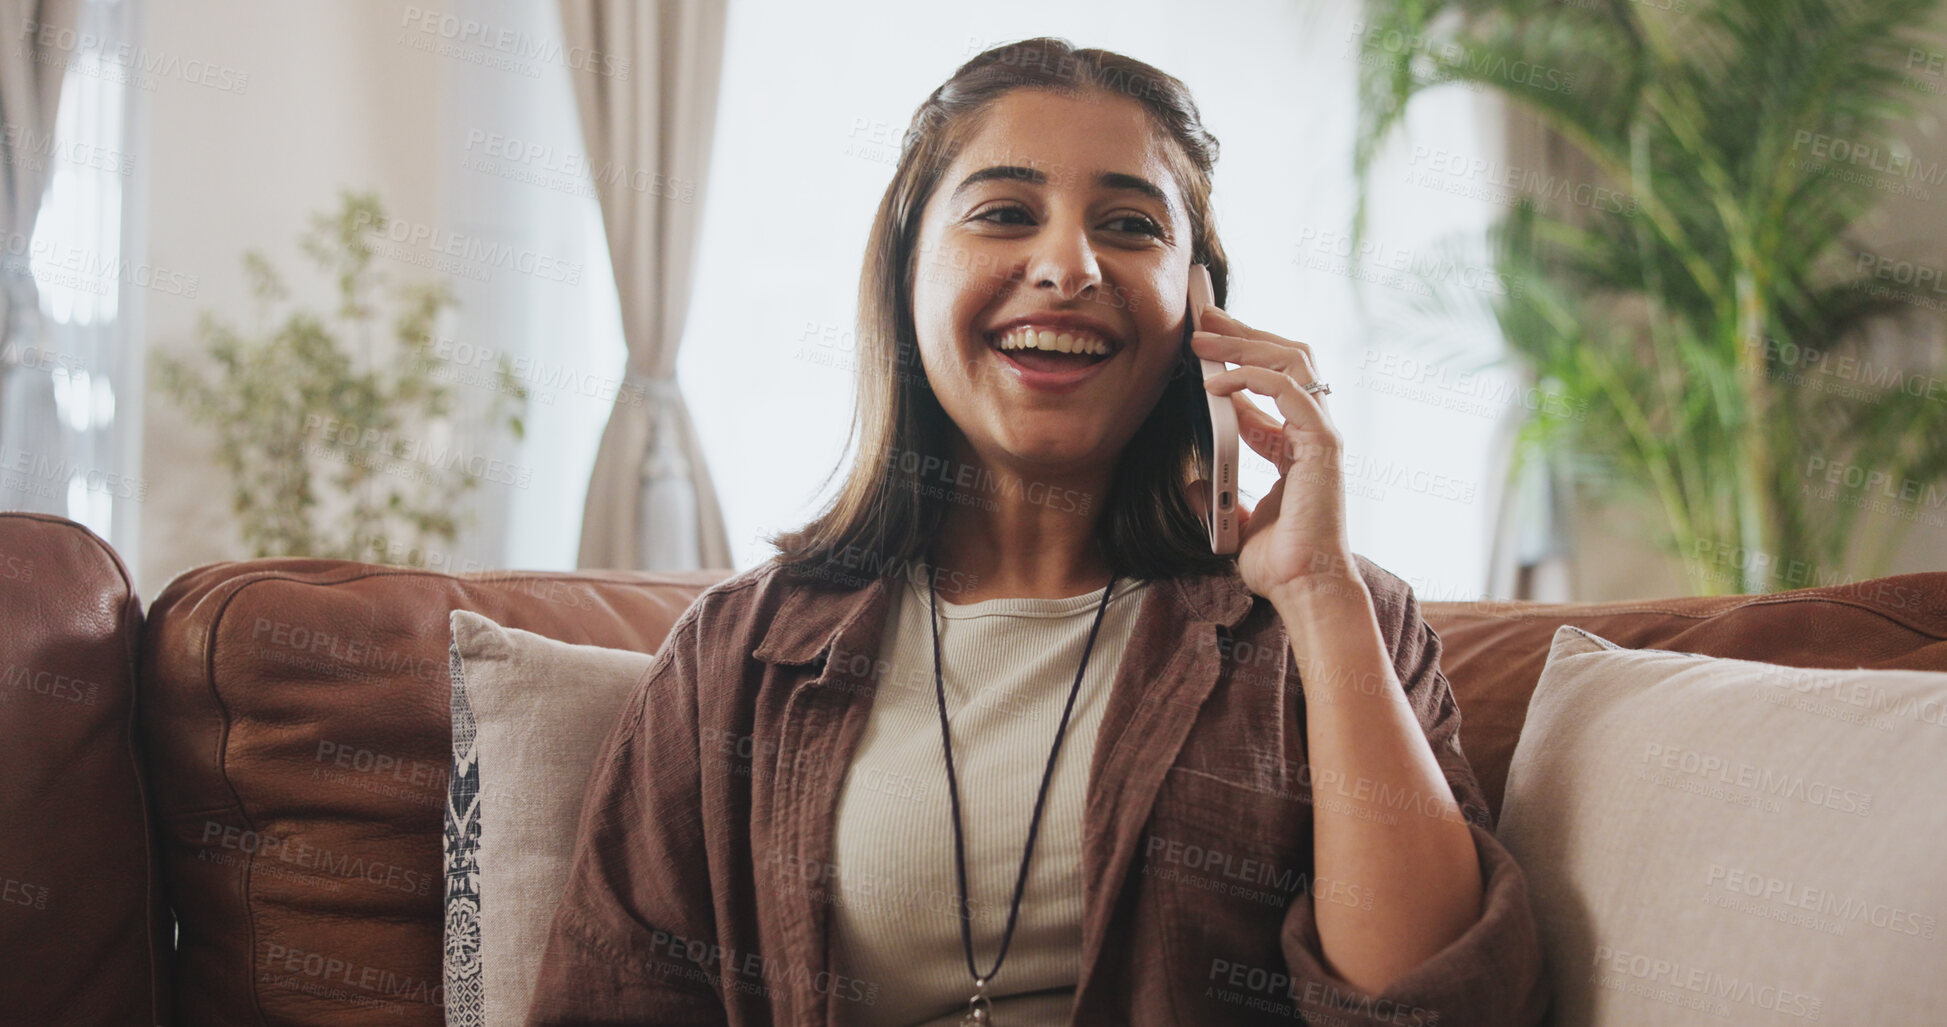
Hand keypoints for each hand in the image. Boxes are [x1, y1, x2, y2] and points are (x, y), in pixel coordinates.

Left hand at [1185, 305, 1358, 605]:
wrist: (1305, 589)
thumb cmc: (1279, 564)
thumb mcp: (1234, 522)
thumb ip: (1216, 496)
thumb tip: (1188, 480)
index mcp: (1295, 446)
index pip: (1268, 386)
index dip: (1235, 360)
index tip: (1199, 344)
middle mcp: (1312, 432)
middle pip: (1285, 359)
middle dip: (1243, 333)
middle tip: (1202, 316)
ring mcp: (1321, 434)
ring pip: (1291, 362)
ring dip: (1244, 343)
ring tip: (1201, 337)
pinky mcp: (1321, 444)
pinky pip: (1289, 390)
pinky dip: (1250, 378)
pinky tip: (1213, 383)